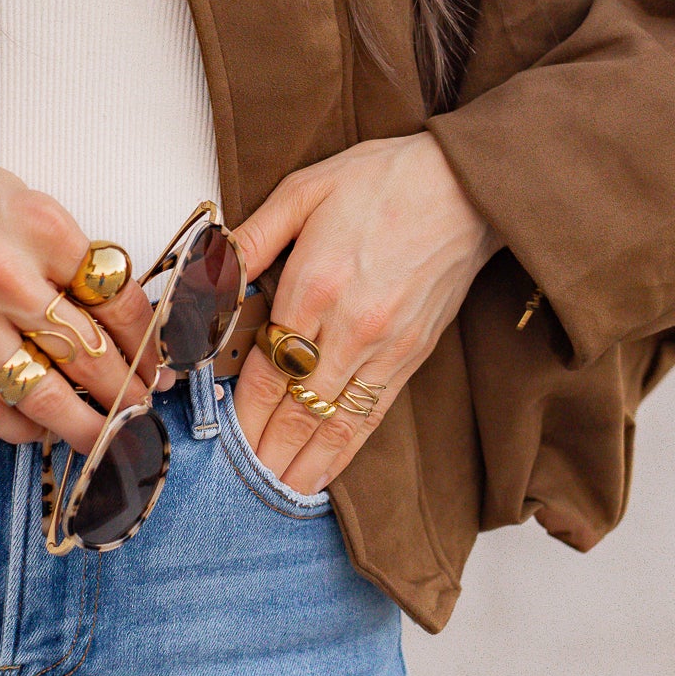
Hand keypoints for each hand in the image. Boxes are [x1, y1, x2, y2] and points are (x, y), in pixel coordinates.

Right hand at [0, 143, 157, 449]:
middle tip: (143, 408)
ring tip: (108, 437)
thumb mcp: (22, 199)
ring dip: (85, 426)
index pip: (118, 300)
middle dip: (127, 392)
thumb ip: (67, 253)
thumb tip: (116, 313)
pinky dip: (22, 430)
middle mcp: (4, 274)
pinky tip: (40, 429)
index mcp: (39, 227)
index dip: (148, 343)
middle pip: (91, 354)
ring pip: (44, 396)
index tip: (157, 365)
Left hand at [232, 135, 499, 494]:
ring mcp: (385, 348)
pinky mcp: (413, 356)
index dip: (240, 412)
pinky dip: (346, 450)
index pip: (265, 369)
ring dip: (303, 464)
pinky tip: (326, 473)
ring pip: (335, 424)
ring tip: (275, 495)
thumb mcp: (304, 190)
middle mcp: (350, 328)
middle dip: (265, 452)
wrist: (466, 186)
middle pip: (296, 409)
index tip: (219, 439)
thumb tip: (208, 270)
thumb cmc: (384, 180)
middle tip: (237, 488)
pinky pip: (372, 415)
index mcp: (314, 286)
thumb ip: (252, 238)